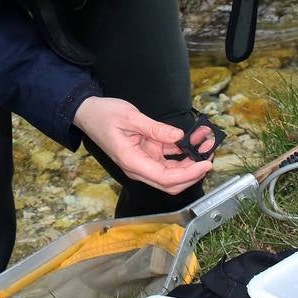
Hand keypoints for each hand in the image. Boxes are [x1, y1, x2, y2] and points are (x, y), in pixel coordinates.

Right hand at [73, 96, 212, 193]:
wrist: (87, 113)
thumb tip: (179, 137)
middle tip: (210, 157)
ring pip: (171, 175)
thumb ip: (155, 129)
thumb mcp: (130, 117)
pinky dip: (181, 156)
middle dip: (193, 174)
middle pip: (170, 183)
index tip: (206, 164)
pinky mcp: (145, 156)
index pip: (165, 178)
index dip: (188, 174)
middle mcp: (138, 168)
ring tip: (205, 147)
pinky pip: (166, 162)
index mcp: (132, 162)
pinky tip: (192, 144)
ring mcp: (142, 163)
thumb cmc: (103, 115)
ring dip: (189, 165)